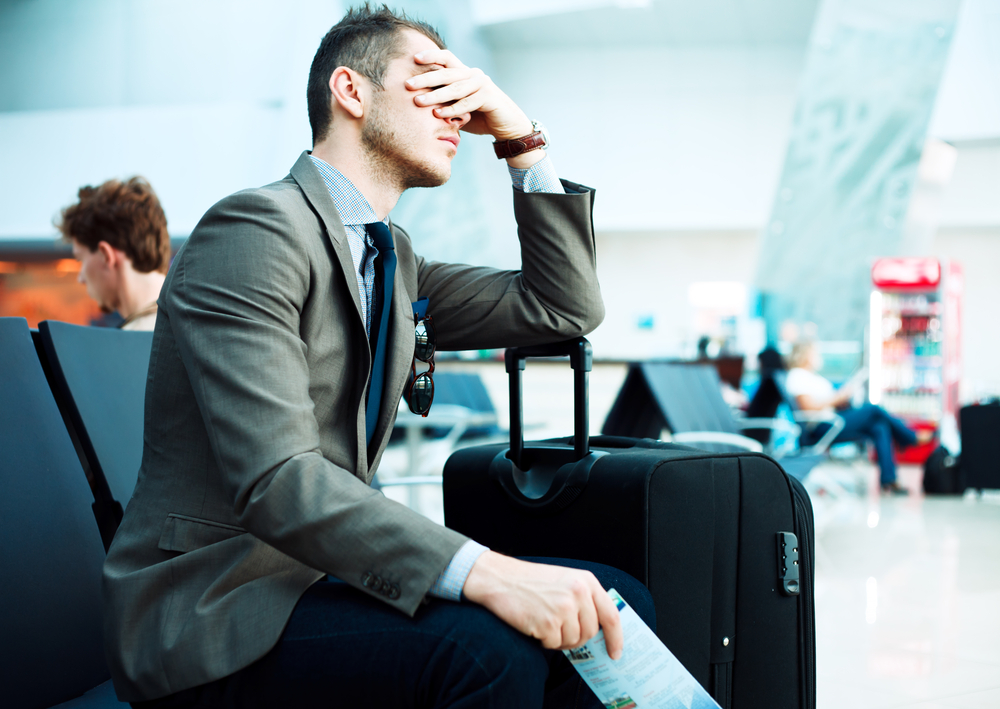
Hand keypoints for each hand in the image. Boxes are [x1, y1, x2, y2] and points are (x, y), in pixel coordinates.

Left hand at [405, 49, 532, 140]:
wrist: (507, 126)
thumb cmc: (479, 117)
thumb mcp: (458, 107)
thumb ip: (444, 101)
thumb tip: (418, 101)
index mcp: (464, 73)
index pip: (446, 58)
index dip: (431, 55)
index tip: (413, 58)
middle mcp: (473, 74)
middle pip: (446, 72)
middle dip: (425, 78)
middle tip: (407, 85)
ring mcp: (482, 84)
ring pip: (455, 88)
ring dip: (435, 95)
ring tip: (419, 101)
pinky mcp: (489, 98)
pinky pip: (467, 103)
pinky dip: (452, 109)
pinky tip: (438, 114)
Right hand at [462, 551, 623, 659]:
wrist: (500, 578)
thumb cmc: (531, 581)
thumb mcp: (565, 580)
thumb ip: (584, 599)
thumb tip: (598, 630)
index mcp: (586, 581)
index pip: (611, 615)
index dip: (615, 637)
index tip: (615, 653)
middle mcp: (578, 593)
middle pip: (590, 632)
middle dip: (577, 637)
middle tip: (559, 628)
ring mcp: (564, 608)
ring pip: (573, 641)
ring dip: (558, 638)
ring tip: (544, 621)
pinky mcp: (548, 623)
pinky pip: (554, 644)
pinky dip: (544, 640)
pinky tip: (534, 623)